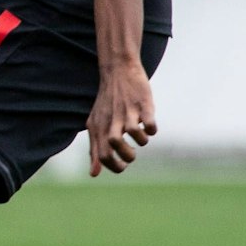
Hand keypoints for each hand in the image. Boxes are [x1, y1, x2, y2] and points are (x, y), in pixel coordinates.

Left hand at [86, 59, 156, 175]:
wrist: (118, 71)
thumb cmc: (107, 103)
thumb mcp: (96, 125)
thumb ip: (94, 149)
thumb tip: (93, 174)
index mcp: (99, 127)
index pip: (104, 155)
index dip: (114, 166)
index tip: (123, 166)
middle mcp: (112, 120)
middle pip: (114, 144)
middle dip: (127, 156)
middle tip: (132, 153)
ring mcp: (128, 111)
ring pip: (133, 132)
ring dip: (141, 141)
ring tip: (141, 137)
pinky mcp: (143, 104)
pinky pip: (149, 122)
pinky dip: (152, 129)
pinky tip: (150, 127)